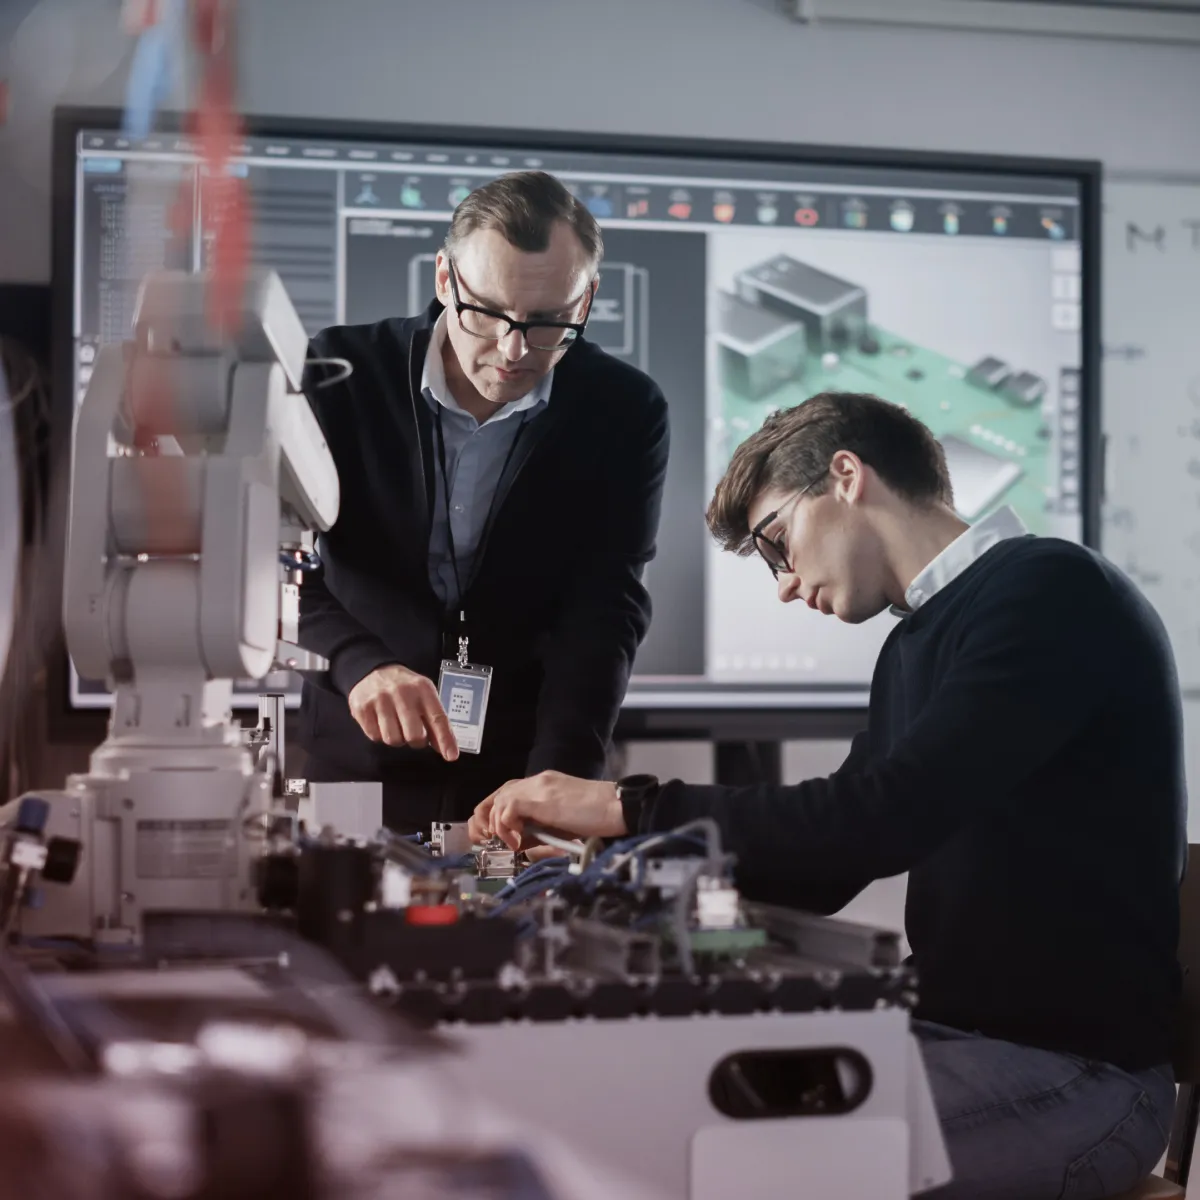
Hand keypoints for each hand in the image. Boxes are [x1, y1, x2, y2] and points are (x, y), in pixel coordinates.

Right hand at [347, 664, 457, 759]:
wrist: (372, 670)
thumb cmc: (403, 687)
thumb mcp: (424, 695)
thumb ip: (435, 721)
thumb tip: (446, 748)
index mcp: (423, 689)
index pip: (437, 718)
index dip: (445, 739)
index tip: (451, 755)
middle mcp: (402, 693)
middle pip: (414, 735)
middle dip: (416, 741)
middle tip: (412, 732)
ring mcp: (380, 699)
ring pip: (393, 739)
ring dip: (396, 738)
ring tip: (395, 724)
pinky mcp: (362, 708)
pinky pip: (375, 737)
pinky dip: (379, 734)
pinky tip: (381, 721)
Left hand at [468, 771, 624, 850]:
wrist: (617, 807)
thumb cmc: (597, 817)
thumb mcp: (561, 824)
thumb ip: (538, 829)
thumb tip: (517, 842)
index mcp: (543, 784)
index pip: (507, 793)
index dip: (495, 814)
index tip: (495, 835)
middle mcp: (538, 781)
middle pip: (497, 795)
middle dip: (489, 820)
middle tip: (494, 840)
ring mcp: (538, 787)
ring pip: (499, 801)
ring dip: (499, 826)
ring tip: (512, 843)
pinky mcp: (541, 798)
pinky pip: (508, 808)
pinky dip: (507, 826)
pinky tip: (517, 840)